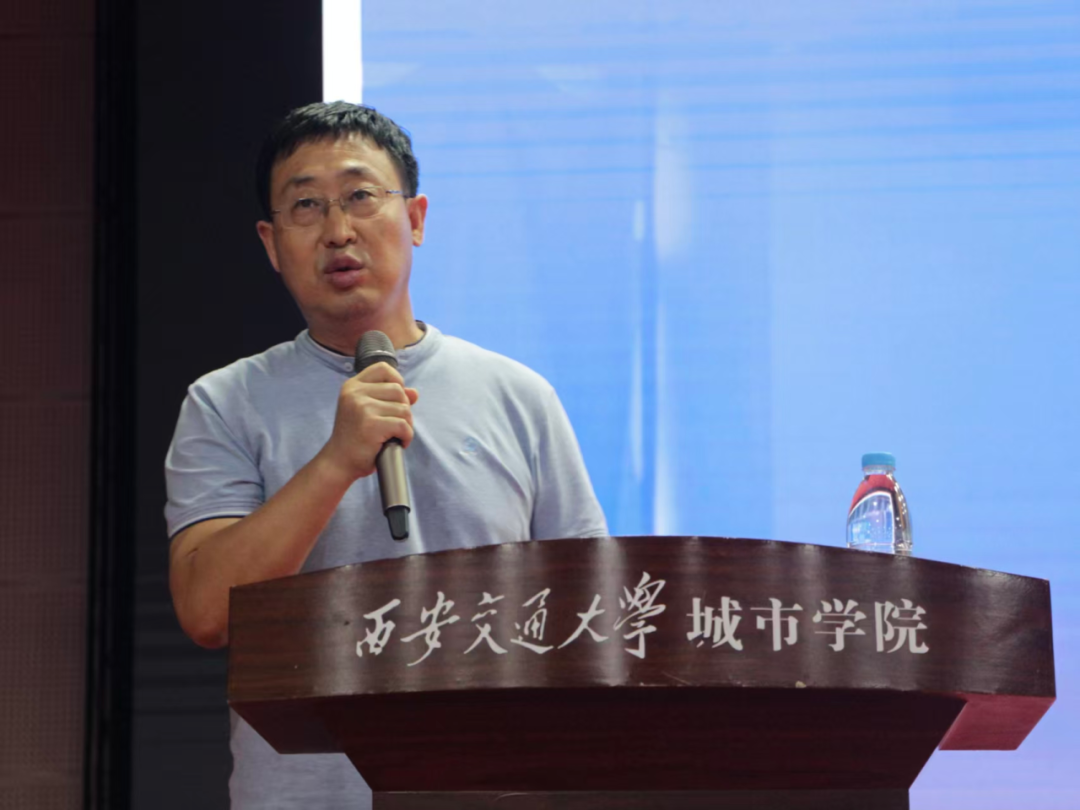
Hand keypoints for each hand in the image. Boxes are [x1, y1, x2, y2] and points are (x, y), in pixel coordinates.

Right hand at [319, 361, 418, 480]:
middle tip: (396, 424)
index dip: (397, 380)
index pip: (383, 368)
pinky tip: (398, 443)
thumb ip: (389, 399)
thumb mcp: (368, 411)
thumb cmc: (355, 437)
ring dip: (406, 424)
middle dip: (404, 408)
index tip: (397, 399)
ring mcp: (362, 408)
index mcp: (352, 386)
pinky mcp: (371, 424)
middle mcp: (355, 393)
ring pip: (404, 408)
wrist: (339, 462)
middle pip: (398, 390)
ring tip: (395, 435)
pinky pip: (403, 425)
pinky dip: (406, 436)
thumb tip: (414, 393)